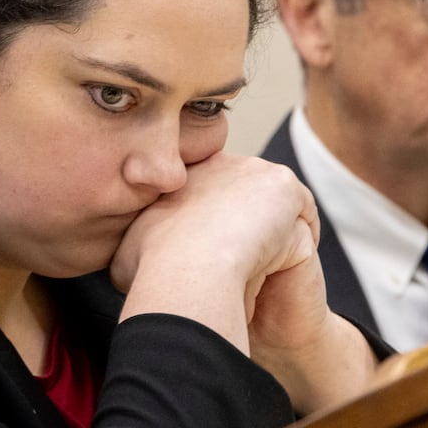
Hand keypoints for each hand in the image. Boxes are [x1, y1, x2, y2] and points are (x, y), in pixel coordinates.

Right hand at [112, 153, 322, 353]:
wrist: (189, 262)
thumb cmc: (153, 263)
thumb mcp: (129, 250)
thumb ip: (136, 246)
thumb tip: (125, 261)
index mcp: (181, 177)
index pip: (207, 191)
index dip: (216, 221)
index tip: (220, 250)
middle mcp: (216, 164)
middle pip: (241, 190)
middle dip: (248, 220)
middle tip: (254, 256)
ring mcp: (251, 169)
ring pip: (272, 199)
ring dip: (278, 225)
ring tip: (281, 259)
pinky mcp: (283, 184)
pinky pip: (301, 209)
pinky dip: (302, 231)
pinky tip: (300, 256)